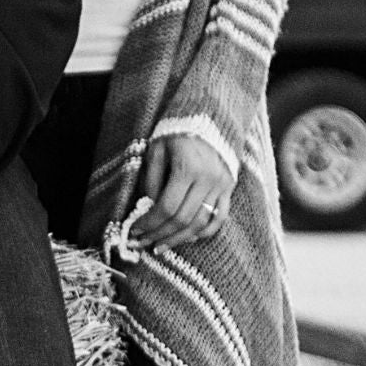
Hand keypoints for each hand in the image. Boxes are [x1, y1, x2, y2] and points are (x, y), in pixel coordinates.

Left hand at [131, 133, 236, 253]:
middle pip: (183, 219)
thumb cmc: (176, 133)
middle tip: (143, 243)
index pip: (167, 207)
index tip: (135, 231)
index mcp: (188, 168)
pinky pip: (219, 217)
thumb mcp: (156, 150)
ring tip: (160, 247)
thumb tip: (147, 209)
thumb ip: (151, 179)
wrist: (208, 118)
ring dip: (179, 239)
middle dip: (160, 234)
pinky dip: (204, 232)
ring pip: (202, 223)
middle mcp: (208, 179)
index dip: (149, 223)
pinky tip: (187, 238)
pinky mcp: (229, 188)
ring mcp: (222, 185)